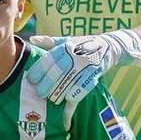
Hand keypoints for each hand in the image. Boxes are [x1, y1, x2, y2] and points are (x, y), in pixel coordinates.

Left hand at [25, 30, 140, 103]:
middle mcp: (75, 55)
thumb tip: (32, 39)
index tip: (31, 79)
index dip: (38, 71)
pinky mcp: (96, 73)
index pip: (48, 60)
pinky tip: (67, 100)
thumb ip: (49, 42)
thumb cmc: (82, 45)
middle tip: (40, 93)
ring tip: (52, 99)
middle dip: (46, 85)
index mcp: (65, 47)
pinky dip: (74, 95)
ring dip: (58, 93)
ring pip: (69, 81)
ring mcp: (86, 64)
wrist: (109, 46)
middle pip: (57, 72)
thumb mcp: (66, 41)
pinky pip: (83, 87)